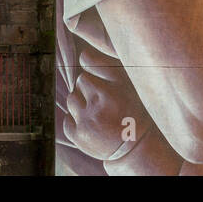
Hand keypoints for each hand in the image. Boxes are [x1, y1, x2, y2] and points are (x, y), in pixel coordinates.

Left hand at [61, 41, 152, 160]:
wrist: (135, 146)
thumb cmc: (131, 108)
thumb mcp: (126, 84)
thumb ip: (104, 66)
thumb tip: (82, 55)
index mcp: (111, 91)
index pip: (84, 72)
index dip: (93, 78)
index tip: (103, 88)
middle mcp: (98, 106)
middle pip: (77, 85)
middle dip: (87, 91)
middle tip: (102, 102)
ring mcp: (86, 123)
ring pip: (71, 100)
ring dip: (80, 104)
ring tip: (96, 112)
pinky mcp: (78, 137)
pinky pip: (67, 120)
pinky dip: (75, 121)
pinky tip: (91, 125)